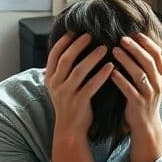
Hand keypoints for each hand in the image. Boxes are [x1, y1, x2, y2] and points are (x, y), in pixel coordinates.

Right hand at [45, 32, 111, 161]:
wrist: (70, 129)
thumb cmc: (69, 104)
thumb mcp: (59, 86)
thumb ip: (62, 70)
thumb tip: (69, 48)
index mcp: (50, 79)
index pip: (53, 55)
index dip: (63, 42)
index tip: (73, 31)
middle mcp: (56, 85)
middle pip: (66, 59)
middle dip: (78, 45)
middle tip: (90, 35)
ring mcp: (66, 94)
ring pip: (79, 71)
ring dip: (92, 57)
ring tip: (105, 47)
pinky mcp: (79, 103)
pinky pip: (91, 85)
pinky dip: (101, 75)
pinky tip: (111, 66)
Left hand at [110, 34, 161, 161]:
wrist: (146, 123)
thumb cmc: (146, 97)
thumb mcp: (154, 80)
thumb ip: (151, 64)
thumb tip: (141, 41)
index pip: (159, 54)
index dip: (148, 42)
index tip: (135, 33)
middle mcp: (159, 83)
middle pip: (148, 61)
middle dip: (135, 48)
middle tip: (122, 38)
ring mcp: (149, 94)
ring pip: (139, 73)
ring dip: (126, 60)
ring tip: (114, 50)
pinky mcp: (138, 103)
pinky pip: (129, 89)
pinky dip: (120, 79)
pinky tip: (111, 71)